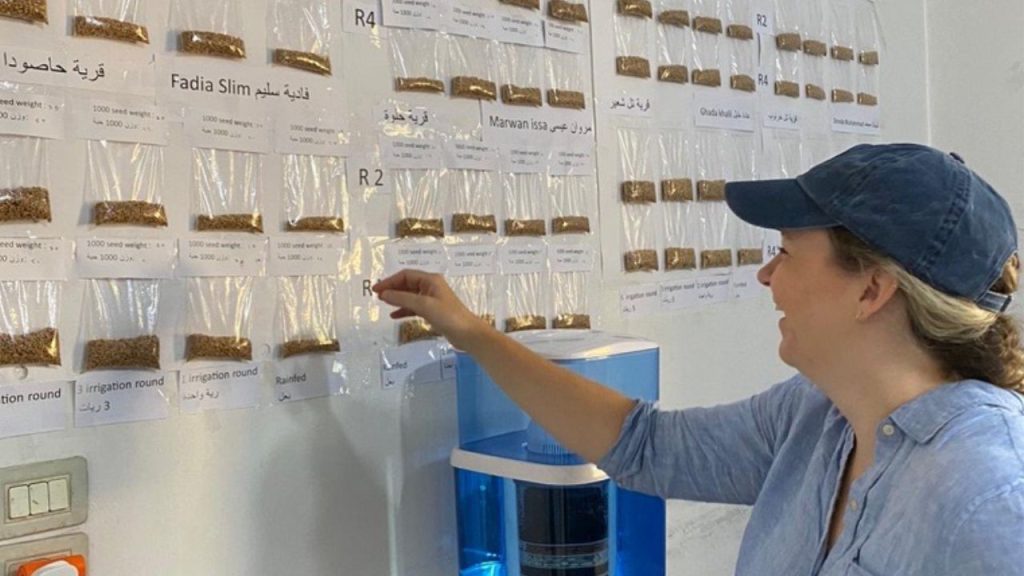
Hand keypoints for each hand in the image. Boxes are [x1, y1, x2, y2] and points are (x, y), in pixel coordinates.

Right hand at [372, 269, 489, 348]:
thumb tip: (384, 294)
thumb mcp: (423, 305)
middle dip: (392, 289)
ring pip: (410, 296)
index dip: (390, 281)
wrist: (467, 334)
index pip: (405, 275)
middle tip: (377, 296)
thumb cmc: (447, 316)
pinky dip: (404, 310)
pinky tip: (394, 316)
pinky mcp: (433, 311)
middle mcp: (431, 286)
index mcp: (430, 280)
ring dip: (397, 299)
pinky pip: (415, 307)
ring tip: (384, 304)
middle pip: (407, 284)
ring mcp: (432, 299)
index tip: (376, 290)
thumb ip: (402, 298)